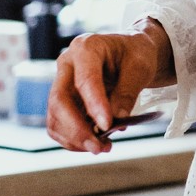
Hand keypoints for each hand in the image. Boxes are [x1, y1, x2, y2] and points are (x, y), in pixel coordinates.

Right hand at [46, 24, 169, 154]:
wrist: (131, 54)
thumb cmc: (136, 55)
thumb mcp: (140, 67)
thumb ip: (127, 92)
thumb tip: (116, 119)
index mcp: (86, 48)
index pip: (85, 80)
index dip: (94, 105)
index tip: (106, 125)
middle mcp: (67, 65)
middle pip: (59, 101)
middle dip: (77, 130)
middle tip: (99, 147)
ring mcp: (62, 84)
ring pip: (55, 118)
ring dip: (75, 139)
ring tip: (102, 147)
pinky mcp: (63, 102)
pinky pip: (59, 126)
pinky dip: (74, 140)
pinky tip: (94, 143)